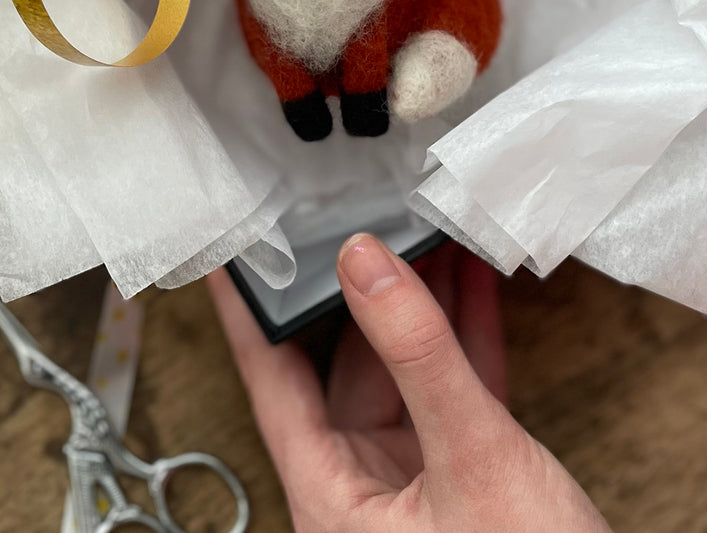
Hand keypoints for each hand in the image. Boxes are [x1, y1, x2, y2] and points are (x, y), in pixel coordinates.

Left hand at [207, 238, 609, 532]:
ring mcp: (415, 481)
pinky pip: (455, 390)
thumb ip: (419, 356)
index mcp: (331, 495)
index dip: (249, 312)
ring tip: (425, 229)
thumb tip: (365, 266)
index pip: (271, 380)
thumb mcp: (470, 457)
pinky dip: (466, 336)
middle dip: (361, 289)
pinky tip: (473, 280)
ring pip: (405, 371)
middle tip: (360, 213)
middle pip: (346, 364)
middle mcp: (362, 486)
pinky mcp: (466, 474)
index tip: (233, 251)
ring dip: (421, 305)